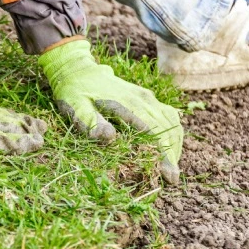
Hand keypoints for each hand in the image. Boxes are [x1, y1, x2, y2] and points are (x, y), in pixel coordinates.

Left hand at [39, 40, 183, 182]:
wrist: (78, 69)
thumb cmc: (74, 92)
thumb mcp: (75, 107)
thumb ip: (90, 121)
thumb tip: (110, 138)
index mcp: (125, 104)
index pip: (152, 132)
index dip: (162, 154)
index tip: (167, 175)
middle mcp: (142, 99)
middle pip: (166, 129)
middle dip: (172, 155)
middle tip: (171, 179)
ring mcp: (147, 97)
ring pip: (171, 122)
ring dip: (174, 145)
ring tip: (172, 168)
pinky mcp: (147, 97)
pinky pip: (169, 115)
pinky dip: (173, 133)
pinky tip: (170, 149)